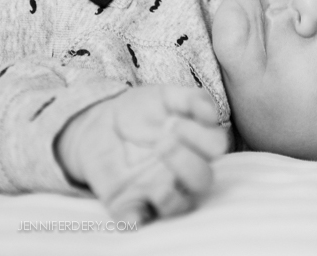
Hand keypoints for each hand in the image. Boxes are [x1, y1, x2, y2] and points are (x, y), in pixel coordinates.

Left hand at [56, 85, 231, 223]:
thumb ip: (191, 99)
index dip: (201, 137)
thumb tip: (212, 115)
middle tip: (163, 142)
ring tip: (158, 185)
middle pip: (202, 181)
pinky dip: (135, 221)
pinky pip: (137, 220)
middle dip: (187, 164)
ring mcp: (158, 189)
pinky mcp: (130, 203)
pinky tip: (132, 216)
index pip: (215, 148)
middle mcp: (182, 171)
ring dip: (172, 200)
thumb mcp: (165, 95)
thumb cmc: (142, 109)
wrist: (101, 122)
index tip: (174, 122)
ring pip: (179, 207)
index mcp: (195, 144)